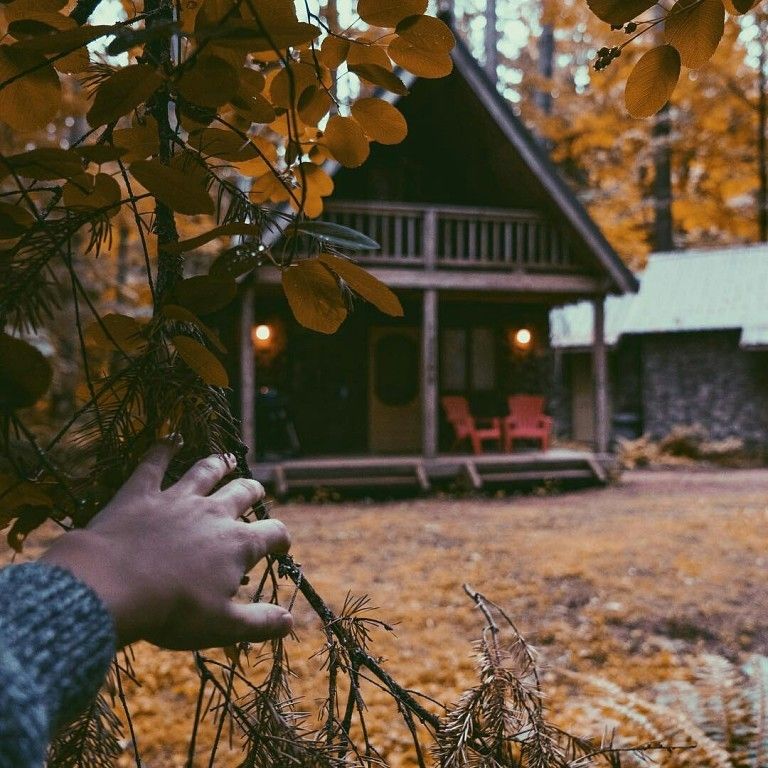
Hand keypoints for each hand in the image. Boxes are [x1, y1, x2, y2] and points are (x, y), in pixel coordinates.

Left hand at [41, 441, 291, 649]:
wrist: (111, 587)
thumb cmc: (172, 611)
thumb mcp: (222, 626)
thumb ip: (260, 622)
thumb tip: (291, 623)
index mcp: (238, 544)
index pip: (273, 532)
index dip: (281, 538)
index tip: (281, 546)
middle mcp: (213, 513)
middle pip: (242, 493)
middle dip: (253, 491)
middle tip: (255, 491)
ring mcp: (176, 499)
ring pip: (205, 472)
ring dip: (218, 464)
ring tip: (226, 459)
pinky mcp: (141, 493)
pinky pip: (153, 463)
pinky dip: (162, 448)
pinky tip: (169, 438)